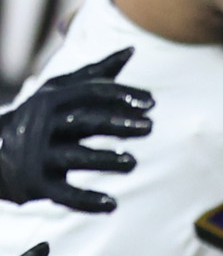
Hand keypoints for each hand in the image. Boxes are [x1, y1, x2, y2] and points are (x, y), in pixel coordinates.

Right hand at [0, 48, 153, 211]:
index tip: (151, 103)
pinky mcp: (37, 185)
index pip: (90, 93)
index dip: (121, 96)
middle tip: (149, 127)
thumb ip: (96, 74)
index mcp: (53, 101)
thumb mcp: (61, 91)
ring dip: (104, 160)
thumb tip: (131, 50)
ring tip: (131, 163)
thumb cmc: (39, 118)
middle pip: (83, 122)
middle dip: (117, 124)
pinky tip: (112, 205)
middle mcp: (45, 127)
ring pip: (74, 157)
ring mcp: (40, 157)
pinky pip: (64, 194)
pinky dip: (86, 201)